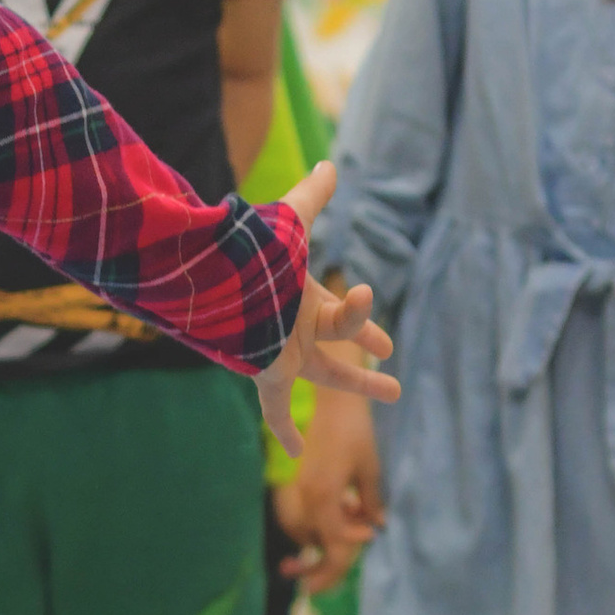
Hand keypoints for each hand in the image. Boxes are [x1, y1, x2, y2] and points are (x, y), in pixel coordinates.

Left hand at [255, 159, 396, 459]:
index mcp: (304, 299)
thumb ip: (311, 197)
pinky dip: (284, 429)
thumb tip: (330, 163)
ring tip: (395, 392)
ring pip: (327, 374)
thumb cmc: (256, 255)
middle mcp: (296, 328)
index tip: (385, 338)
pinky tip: (296, 452)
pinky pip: (275, 408)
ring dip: (358, 383)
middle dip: (365, 357)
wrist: (218, 284)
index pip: (342, 314)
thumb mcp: (291, 222)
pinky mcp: (268, 372)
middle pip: (338, 347)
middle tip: (392, 368)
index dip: (364, 320)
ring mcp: (283, 353)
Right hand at [274, 390, 384, 590]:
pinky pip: (309, 514)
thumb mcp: (370, 469)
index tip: (366, 545)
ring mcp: (302, 489)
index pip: (333, 542)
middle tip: (314, 592)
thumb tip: (375, 527)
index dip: (346, 555)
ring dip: (325, 541)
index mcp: (323, 497)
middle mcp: (308, 497)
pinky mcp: (303, 481)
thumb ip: (371, 502)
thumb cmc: (356, 432)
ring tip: (349, 537)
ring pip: (309, 531)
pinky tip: (346, 511)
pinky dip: (322, 523)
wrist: (334, 401)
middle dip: (319, 568)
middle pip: (315, 542)